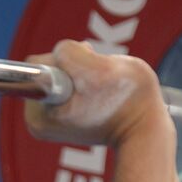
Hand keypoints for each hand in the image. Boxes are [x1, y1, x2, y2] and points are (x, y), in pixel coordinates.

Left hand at [23, 40, 170, 146]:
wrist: (144, 129)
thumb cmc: (128, 100)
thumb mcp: (100, 68)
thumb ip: (68, 52)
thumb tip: (60, 53)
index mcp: (39, 115)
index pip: (39, 64)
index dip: (68, 61)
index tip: (87, 77)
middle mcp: (37, 120)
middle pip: (47, 68)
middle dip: (74, 66)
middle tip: (98, 82)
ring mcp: (48, 120)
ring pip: (60, 73)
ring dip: (82, 72)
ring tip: (101, 89)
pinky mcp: (59, 118)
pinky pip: (66, 83)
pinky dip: (84, 82)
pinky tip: (98, 93)